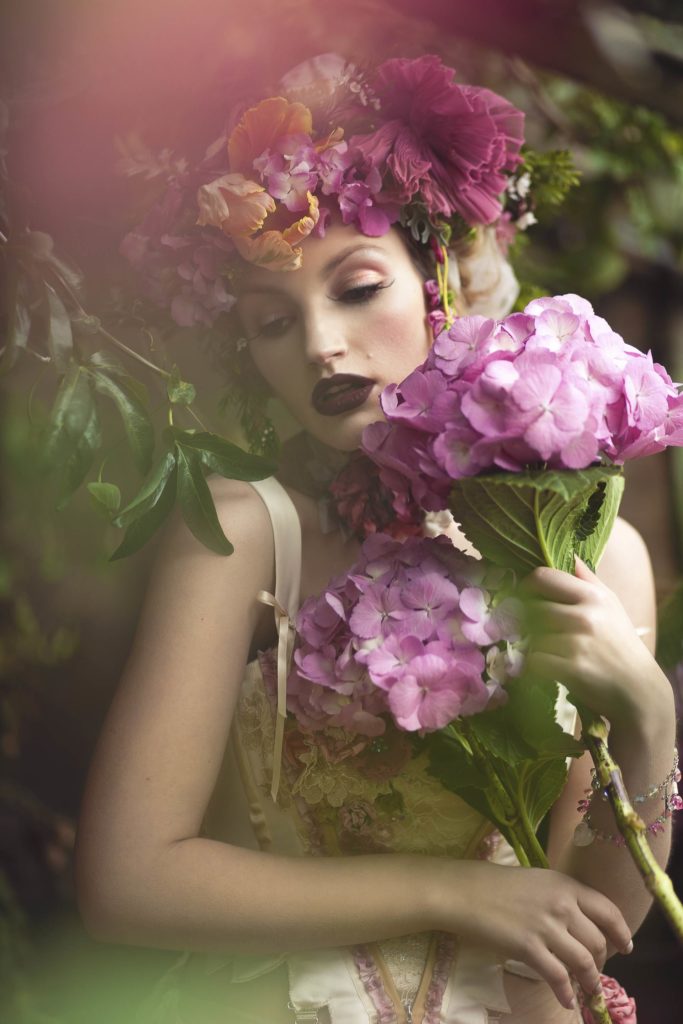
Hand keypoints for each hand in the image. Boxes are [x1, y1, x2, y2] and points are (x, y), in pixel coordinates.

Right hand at [432, 860, 631, 1010]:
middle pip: (598, 941)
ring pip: (584, 962)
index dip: (621, 932)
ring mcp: (546, 927)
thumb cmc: (497, 884)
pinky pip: (558, 976)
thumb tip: (580, 923)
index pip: (608, 911)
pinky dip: (566, 992)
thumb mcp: (537, 881)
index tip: (625, 947)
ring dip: (590, 981)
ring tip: (588, 990)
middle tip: (595, 970)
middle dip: (602, 961)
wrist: (464, 892)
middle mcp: (562, 905)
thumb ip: (561, 898)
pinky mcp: (529, 948)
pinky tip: (567, 999)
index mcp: (565, 884)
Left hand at [520, 556, 667, 729]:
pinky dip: (538, 666)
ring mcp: (578, 643)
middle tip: (538, 631)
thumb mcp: (611, 605)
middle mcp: (585, 616)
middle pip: (533, 608)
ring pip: (533, 636)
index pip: (543, 576)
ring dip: (536, 646)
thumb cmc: (620, 644)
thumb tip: (569, 553)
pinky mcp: (572, 668)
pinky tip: (552, 667)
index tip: (525, 595)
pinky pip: (535, 660)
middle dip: (531, 621)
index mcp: (593, 596)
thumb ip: (587, 579)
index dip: (527, 585)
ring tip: (553, 653)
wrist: (637, 689)